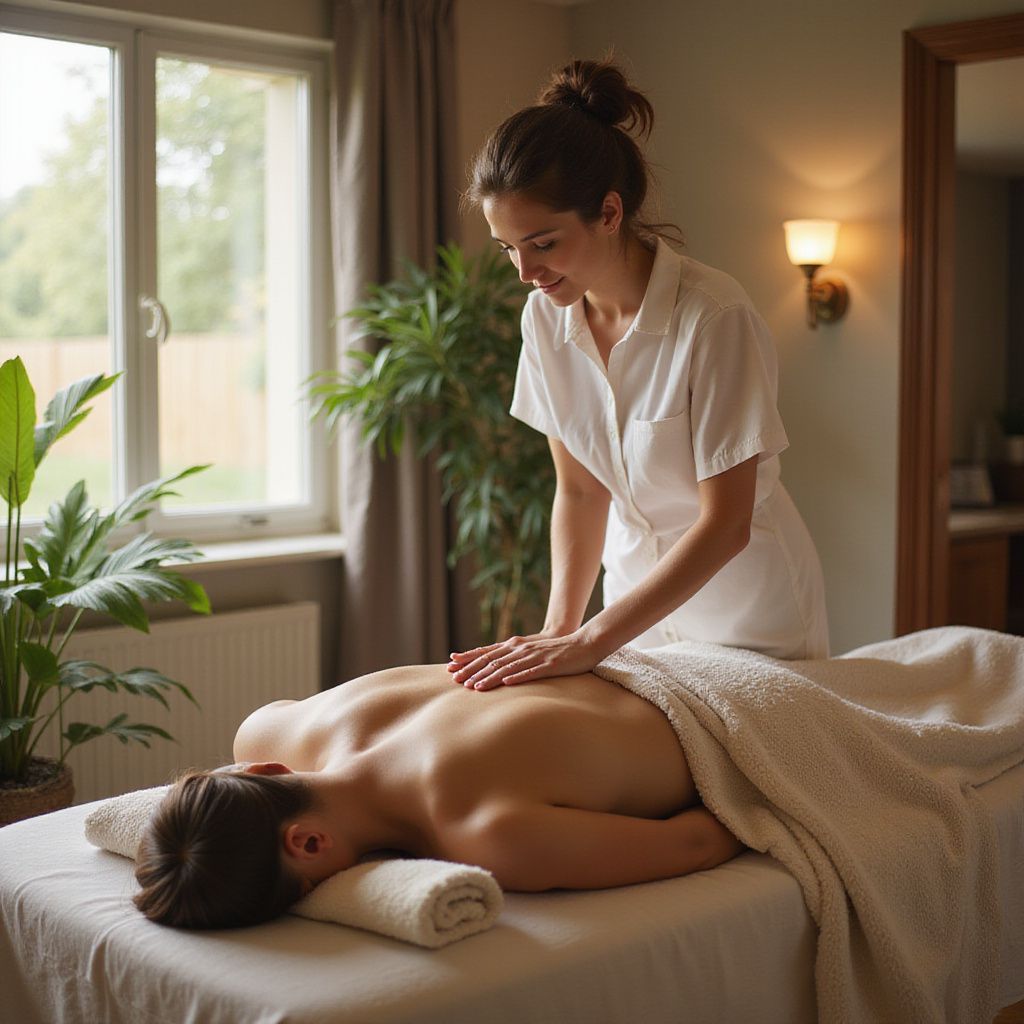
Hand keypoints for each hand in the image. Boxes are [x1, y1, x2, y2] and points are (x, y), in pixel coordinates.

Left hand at [447, 629, 601, 689]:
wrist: (584, 643)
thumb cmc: (555, 650)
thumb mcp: (530, 651)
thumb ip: (513, 657)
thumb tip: (493, 667)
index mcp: (516, 646)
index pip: (487, 652)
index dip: (468, 658)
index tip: (451, 666)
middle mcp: (522, 649)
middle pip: (493, 660)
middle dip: (473, 670)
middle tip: (456, 680)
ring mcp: (535, 657)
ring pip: (508, 667)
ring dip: (490, 677)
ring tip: (476, 687)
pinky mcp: (549, 665)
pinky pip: (531, 672)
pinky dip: (518, 677)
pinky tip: (507, 683)